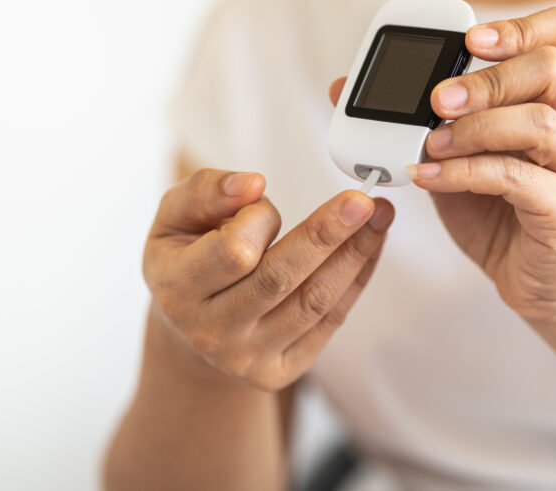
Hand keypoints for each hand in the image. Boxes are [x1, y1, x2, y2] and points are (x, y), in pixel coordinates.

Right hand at [143, 169, 393, 390]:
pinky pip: (330, 321)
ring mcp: (247, 358)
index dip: (258, 219)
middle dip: (327, 235)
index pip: (233, 252)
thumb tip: (254, 184)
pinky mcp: (281, 372)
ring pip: (314, 301)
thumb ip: (206, 191)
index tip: (264, 195)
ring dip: (354, 254)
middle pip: (280, 279)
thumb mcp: (175, 216)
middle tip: (363, 200)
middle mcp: (210, 331)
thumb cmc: (187, 258)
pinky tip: (371, 244)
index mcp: (177, 289)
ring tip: (380, 215)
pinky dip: (356, 279)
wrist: (189, 331)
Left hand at [330, 7, 555, 322]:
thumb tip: (345, 86)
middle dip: (486, 77)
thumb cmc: (499, 213)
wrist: (537, 283)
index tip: (470, 39)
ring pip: (540, 121)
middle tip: (436, 98)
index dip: (521, 26)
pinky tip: (429, 176)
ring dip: (475, 126)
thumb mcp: (452, 156)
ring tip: (430, 142)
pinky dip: (465, 172)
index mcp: (553, 99)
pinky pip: (517, 179)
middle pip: (550, 68)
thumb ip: (416, 120)